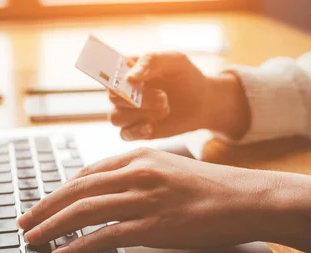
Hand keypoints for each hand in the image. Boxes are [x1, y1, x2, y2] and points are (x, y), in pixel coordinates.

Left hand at [18, 148, 273, 252]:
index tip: (42, 205)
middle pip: (76, 190)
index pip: (86, 173)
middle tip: (23, 223)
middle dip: (44, 208)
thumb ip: (138, 176)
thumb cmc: (212, 188)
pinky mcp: (155, 225)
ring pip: (84, 211)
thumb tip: (109, 192)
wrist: (248, 198)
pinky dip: (79, 246)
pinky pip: (106, 235)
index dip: (59, 191)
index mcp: (140, 157)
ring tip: (33, 240)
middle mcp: (137, 172)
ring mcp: (145, 198)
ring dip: (52, 227)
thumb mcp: (170, 171)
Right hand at [108, 52, 250, 140]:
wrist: (203, 102)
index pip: (107, 72)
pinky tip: (151, 127)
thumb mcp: (175, 61)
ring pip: (115, 117)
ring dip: (138, 115)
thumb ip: (151, 63)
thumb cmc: (186, 77)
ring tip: (164, 109)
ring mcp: (129, 112)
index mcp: (128, 70)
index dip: (112, 77)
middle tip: (163, 97)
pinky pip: (124, 134)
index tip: (130, 81)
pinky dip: (135, 131)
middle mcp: (124, 91)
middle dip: (136, 99)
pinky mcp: (136, 130)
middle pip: (113, 97)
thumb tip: (129, 78)